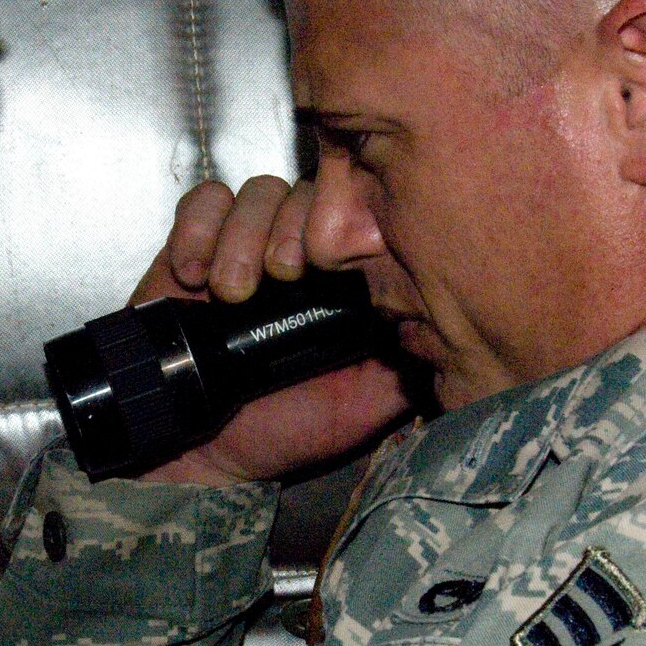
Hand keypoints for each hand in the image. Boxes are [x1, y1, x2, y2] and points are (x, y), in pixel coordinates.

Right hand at [135, 176, 411, 485]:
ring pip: (257, 193)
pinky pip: (203, 202)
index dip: (341, 225)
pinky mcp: (195, 246)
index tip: (327, 266)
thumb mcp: (364, 405)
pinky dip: (198, 227)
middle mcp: (298, 254)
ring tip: (230, 291)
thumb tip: (453, 332)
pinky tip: (193, 273)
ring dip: (241, 236)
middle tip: (281, 276)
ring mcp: (247, 245)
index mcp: (342, 281)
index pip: (354, 214)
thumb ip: (407, 370)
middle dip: (290, 229)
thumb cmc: (285, 429)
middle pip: (304, 192)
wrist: (209, 454)